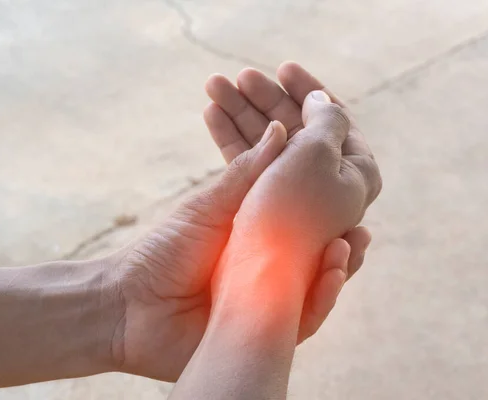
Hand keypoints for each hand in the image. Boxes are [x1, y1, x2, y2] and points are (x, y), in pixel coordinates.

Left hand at [109, 65, 374, 380]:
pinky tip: (334, 272)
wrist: (128, 305)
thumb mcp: (209, 206)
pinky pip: (306, 317)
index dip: (328, 199)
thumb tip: (281, 127)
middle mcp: (272, 265)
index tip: (345, 177)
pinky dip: (323, 296)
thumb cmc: (164, 251)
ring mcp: (273, 299)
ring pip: (320, 283)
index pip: (306, 214)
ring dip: (342, 264)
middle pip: (321, 250)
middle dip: (345, 237)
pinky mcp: (269, 331)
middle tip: (360, 222)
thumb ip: (248, 174)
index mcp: (261, 233)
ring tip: (352, 243)